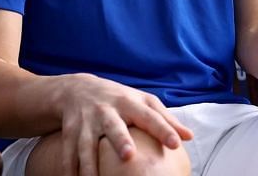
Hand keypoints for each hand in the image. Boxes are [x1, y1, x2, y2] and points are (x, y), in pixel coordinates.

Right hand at [55, 73, 192, 175]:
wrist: (76, 90)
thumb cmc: (120, 99)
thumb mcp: (143, 102)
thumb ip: (165, 119)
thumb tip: (189, 137)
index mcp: (129, 103)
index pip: (150, 116)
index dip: (163, 129)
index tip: (176, 143)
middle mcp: (106, 111)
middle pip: (114, 127)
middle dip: (120, 140)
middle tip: (128, 155)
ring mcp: (86, 122)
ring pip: (86, 144)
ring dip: (89, 163)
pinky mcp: (69, 132)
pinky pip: (68, 153)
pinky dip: (68, 168)